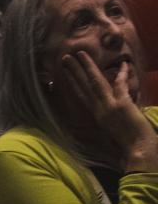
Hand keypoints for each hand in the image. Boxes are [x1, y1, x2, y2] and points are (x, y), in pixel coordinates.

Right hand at [60, 51, 157, 171]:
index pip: (81, 96)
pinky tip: (124, 64)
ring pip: (96, 82)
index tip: (65, 73)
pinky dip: (122, 74)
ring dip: (88, 67)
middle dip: (74, 71)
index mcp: (97, 115)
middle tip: (66, 57)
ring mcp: (110, 106)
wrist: (139, 149)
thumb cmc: (128, 143)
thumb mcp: (113, 131)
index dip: (72, 83)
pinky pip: (120, 85)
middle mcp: (100, 109)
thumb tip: (106, 108)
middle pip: (85, 86)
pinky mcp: (122, 104)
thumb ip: (108, 118)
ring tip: (81, 54)